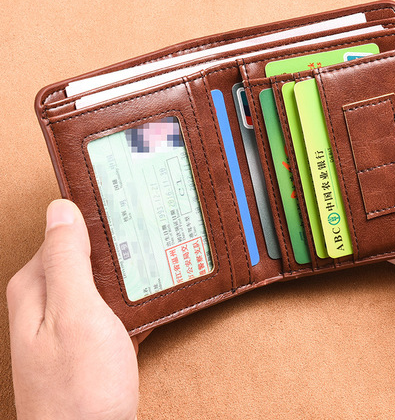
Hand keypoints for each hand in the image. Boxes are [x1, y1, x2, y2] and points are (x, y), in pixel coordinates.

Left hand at [7, 200, 141, 419]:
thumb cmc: (80, 385)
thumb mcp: (75, 312)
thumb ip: (66, 259)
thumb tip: (60, 209)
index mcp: (37, 288)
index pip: (62, 235)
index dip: (93, 220)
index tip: (124, 207)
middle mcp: (48, 304)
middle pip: (84, 258)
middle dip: (115, 247)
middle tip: (148, 231)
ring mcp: (70, 325)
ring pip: (102, 283)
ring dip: (127, 274)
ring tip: (158, 259)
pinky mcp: (90, 343)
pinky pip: (112, 309)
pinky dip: (132, 302)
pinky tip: (154, 299)